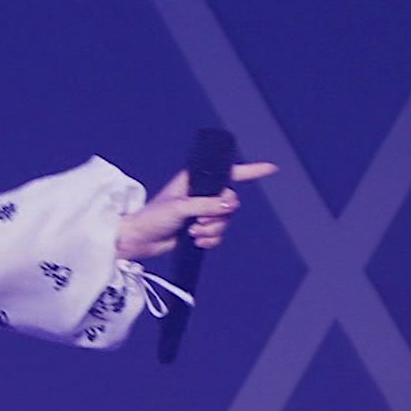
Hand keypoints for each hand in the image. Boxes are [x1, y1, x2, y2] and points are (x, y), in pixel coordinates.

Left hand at [114, 161, 277, 260]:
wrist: (141, 240)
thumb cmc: (152, 218)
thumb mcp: (179, 208)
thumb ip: (206, 205)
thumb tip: (229, 205)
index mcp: (196, 180)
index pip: (227, 172)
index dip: (250, 170)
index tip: (270, 169)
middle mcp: (202, 194)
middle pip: (230, 203)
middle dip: (218, 216)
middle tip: (198, 221)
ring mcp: (202, 212)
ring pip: (225, 221)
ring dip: (212, 230)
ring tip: (193, 232)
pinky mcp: (201, 229)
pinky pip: (219, 235)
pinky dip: (210, 240)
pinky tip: (196, 241)